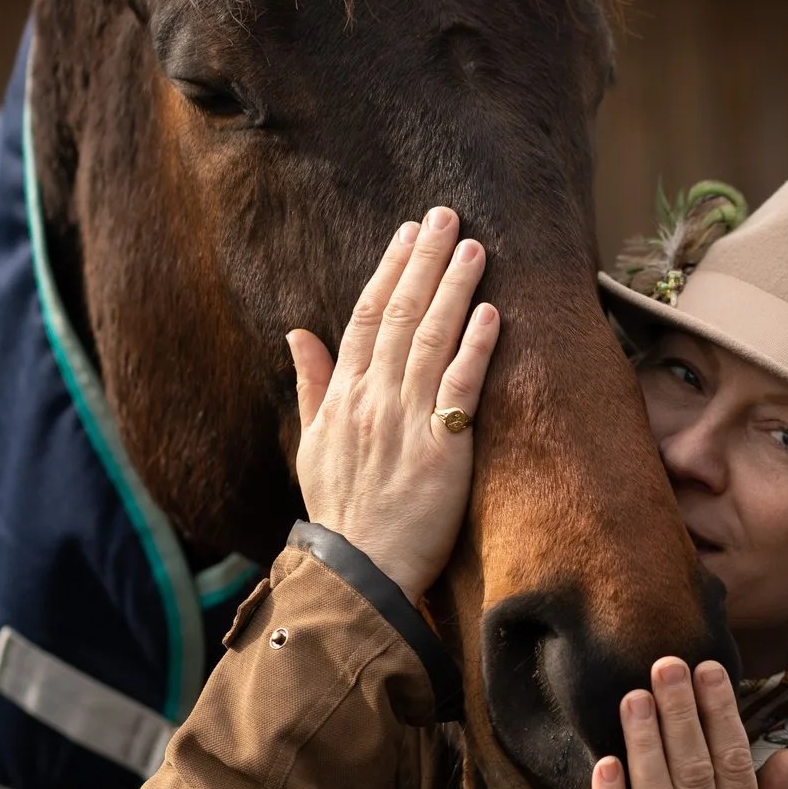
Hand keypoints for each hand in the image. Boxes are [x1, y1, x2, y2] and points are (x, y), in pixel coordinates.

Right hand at [290, 206, 496, 600]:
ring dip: (453, 289)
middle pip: (401, 315)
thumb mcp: (312, 446)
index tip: (408, 233)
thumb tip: (297, 333)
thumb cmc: (341, 513)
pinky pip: (459, 387)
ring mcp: (405, 422)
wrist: (357, 572)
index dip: (390, 270)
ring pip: (431, 340)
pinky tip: (491, 312)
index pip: (367, 317)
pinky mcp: (441, 449)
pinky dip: (475, 347)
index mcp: (343, 397)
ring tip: (474, 247)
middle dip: (424, 261)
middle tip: (446, 216)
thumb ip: (311, 385)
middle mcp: (371, 400)